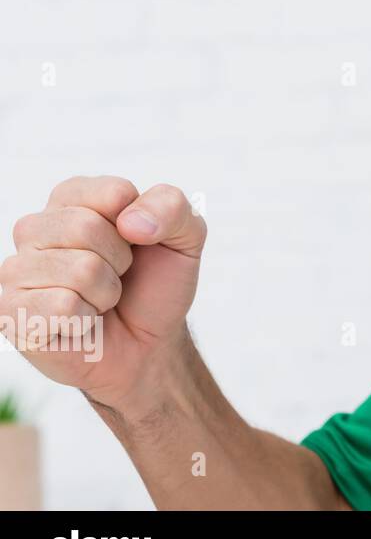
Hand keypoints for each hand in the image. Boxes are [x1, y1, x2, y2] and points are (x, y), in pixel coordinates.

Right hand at [0, 176, 206, 412]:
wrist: (147, 344)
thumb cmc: (155, 285)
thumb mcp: (185, 237)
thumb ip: (171, 206)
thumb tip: (130, 222)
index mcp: (73, 198)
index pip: (113, 193)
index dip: (141, 225)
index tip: (138, 243)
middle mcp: (36, 228)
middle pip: (86, 227)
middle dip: (120, 261)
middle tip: (118, 277)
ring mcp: (17, 270)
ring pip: (79, 270)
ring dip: (106, 292)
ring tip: (100, 300)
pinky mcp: (10, 311)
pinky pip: (60, 306)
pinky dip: (85, 319)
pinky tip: (80, 322)